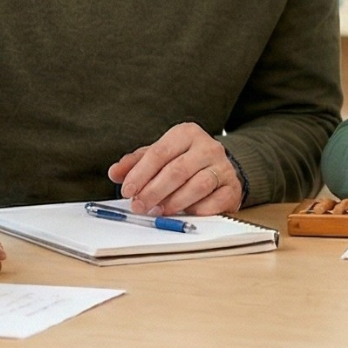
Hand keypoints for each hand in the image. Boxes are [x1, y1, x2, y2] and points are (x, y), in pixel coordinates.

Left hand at [109, 123, 241, 215]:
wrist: (220, 168)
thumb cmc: (184, 161)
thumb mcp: (159, 156)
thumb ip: (136, 163)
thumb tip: (115, 173)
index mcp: (186, 134)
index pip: (160, 153)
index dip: (141, 174)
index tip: (127, 190)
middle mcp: (207, 147)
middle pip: (177, 170)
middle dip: (153, 191)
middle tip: (138, 206)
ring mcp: (223, 167)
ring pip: (197, 185)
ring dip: (174, 202)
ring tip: (158, 211)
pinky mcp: (232, 187)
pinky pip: (214, 201)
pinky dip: (196, 210)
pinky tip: (184, 214)